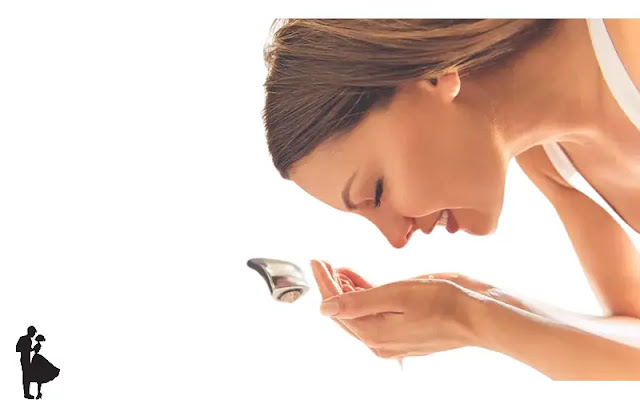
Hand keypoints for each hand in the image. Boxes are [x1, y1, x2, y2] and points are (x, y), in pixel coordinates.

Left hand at [310, 260, 478, 360]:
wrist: (480, 316)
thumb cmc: (444, 302)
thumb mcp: (396, 294)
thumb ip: (359, 301)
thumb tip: (326, 308)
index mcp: (374, 334)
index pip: (338, 306)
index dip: (325, 283)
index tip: (317, 262)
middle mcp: (381, 341)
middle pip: (346, 312)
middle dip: (333, 287)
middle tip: (324, 263)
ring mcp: (394, 339)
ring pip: (360, 313)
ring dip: (348, 291)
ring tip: (339, 270)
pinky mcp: (405, 332)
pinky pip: (376, 314)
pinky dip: (366, 297)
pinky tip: (360, 282)